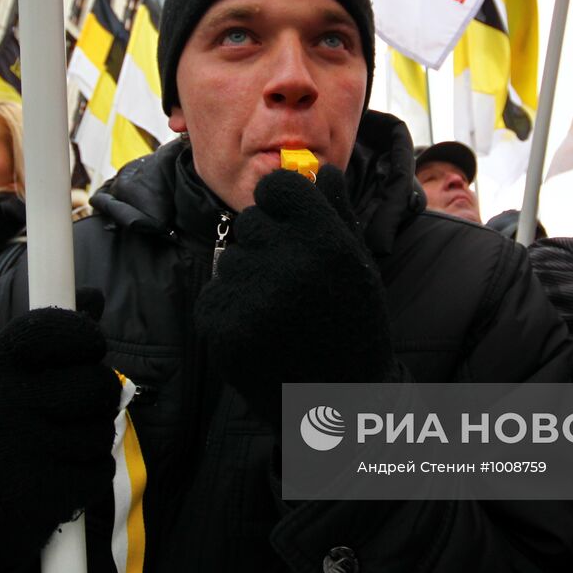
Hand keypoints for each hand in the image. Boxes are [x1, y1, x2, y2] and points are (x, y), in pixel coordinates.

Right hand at [0, 306, 121, 572]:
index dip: (88, 338)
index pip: (64, 328)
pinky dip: (91, 476)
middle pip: (99, 383)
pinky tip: (60, 478)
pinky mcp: (40, 493)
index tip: (87, 352)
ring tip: (56, 448)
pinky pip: (102, 469)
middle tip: (70, 411)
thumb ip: (55, 335)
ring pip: (105, 429)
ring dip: (93, 441)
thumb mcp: (10, 377)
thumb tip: (94, 295)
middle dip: (98, 399)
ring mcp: (18, 450)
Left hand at [194, 165, 393, 426]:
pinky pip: (214, 295)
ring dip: (248, 280)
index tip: (289, 224)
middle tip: (291, 283)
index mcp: (324, 239)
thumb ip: (336, 212)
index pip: (277, 187)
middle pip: (251, 222)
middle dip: (266, 245)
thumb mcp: (358, 265)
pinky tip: (260, 333)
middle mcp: (288, 261)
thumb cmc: (354, 326)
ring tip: (280, 313)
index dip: (281, 204)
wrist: (340, 403)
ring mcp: (252, 296)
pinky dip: (230, 311)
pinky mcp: (223, 328)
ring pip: (231, 260)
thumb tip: (321, 169)